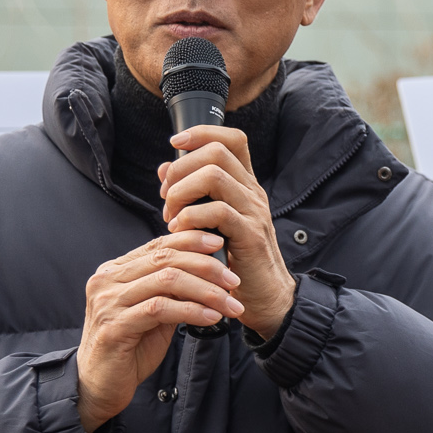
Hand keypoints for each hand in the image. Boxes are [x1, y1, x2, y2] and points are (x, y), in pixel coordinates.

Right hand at [76, 231, 242, 432]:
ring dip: (206, 291)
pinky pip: (160, 309)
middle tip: (234, 280)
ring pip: (166, 281)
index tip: (220, 243)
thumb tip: (208, 272)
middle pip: (165, 259)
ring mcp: (108, 302)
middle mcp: (107, 280)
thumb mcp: (154, 313)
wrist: (99, 386)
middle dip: (206, 267)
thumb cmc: (129, 348)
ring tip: (230, 304)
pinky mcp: (114, 326)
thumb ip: (171, 291)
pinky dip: (191, 311)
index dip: (190, 240)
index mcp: (114, 271)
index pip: (157, 245)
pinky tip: (212, 317)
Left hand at [158, 126, 297, 339]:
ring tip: (172, 216)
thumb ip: (192, 194)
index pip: (232, 139)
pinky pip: (217, 211)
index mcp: (245, 186)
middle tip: (167, 197)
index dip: (202, 133)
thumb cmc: (236, 263)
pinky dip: (191, 217)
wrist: (267, 299)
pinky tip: (181, 231)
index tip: (176, 144)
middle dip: (181, 168)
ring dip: (182, 192)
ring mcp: (254, 212)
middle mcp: (253, 193)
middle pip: (217, 152)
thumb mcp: (212, 223)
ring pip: (214, 175)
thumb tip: (165, 168)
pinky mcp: (250, 235)